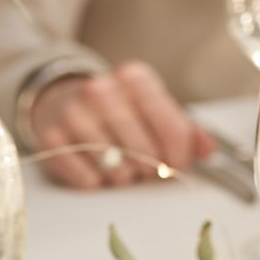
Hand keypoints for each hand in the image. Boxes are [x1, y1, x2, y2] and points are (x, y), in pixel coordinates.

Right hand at [28, 60, 216, 189]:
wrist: (66, 101)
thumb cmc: (120, 111)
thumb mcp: (156, 111)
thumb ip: (187, 131)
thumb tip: (208, 150)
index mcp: (135, 78)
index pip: (171, 126)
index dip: (178, 155)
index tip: (176, 165)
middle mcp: (102, 89)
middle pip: (143, 148)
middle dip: (151, 168)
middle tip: (148, 170)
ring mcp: (73, 111)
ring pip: (112, 163)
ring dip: (122, 176)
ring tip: (123, 170)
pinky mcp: (51, 135)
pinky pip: (82, 174)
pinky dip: (93, 181)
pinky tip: (97, 174)